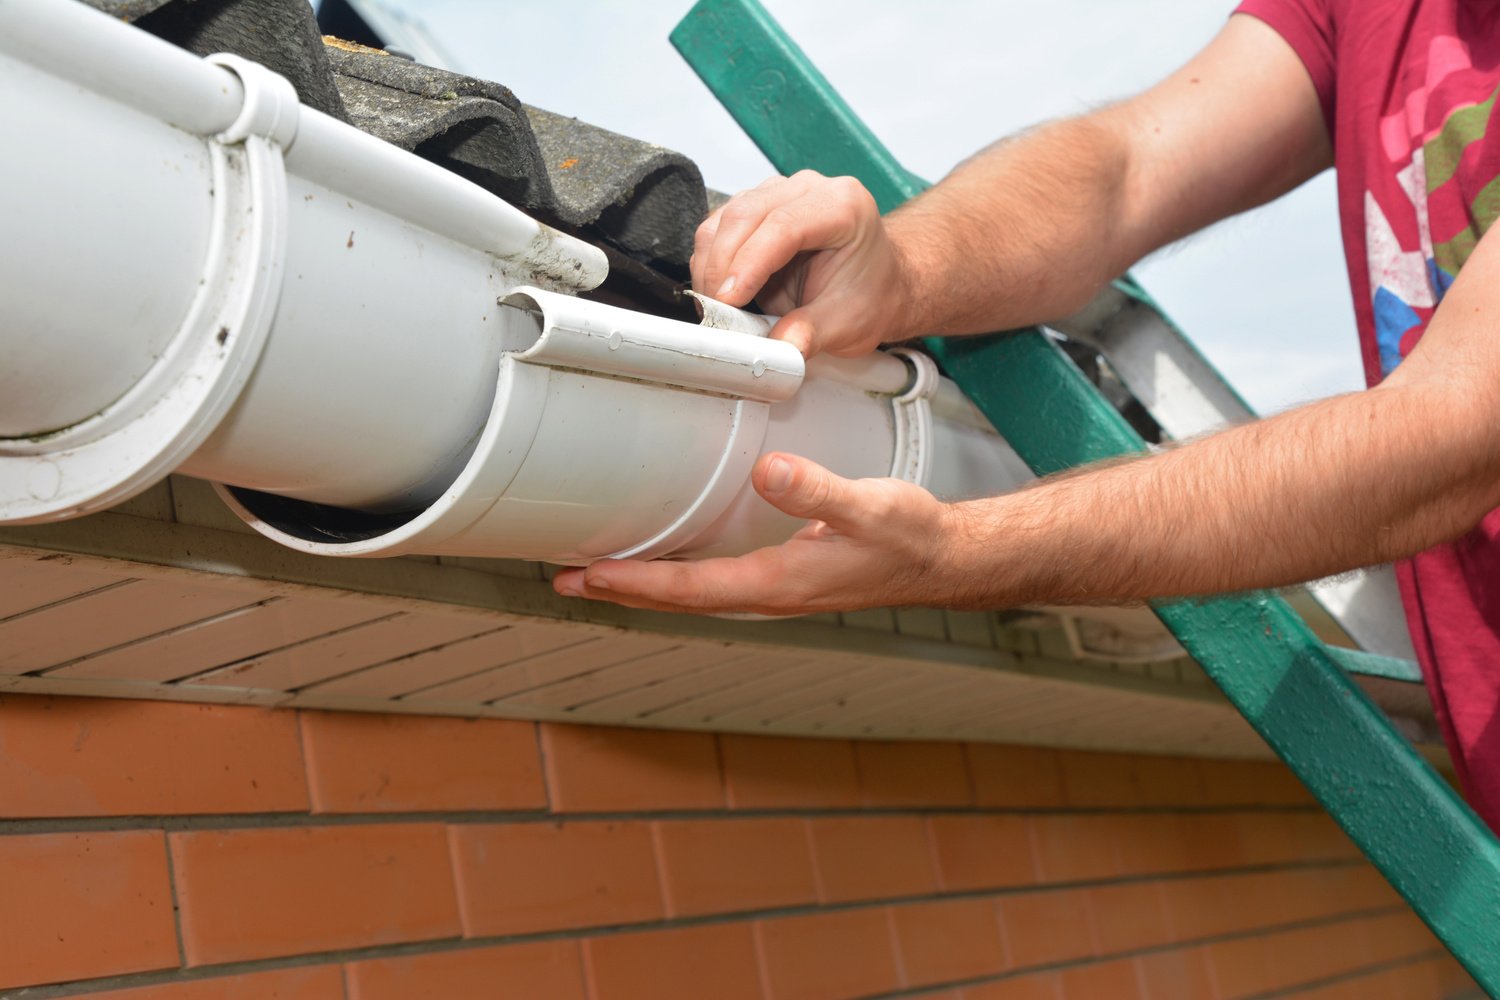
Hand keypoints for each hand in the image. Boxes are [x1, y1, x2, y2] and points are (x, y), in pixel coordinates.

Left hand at [552, 452, 963, 615]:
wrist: (943, 560)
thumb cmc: (910, 537)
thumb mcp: (869, 506)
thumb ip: (818, 490)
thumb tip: (769, 472)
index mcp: (779, 583)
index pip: (691, 590)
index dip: (637, 583)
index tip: (589, 576)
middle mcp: (769, 594)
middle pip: (681, 599)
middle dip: (624, 589)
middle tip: (568, 579)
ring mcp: (774, 589)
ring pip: (696, 593)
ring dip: (647, 584)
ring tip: (601, 572)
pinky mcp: (783, 575)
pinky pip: (715, 581)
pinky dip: (679, 573)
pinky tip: (668, 559)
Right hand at [692, 170, 912, 357]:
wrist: (876, 286)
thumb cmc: (870, 295)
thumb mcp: (848, 324)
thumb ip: (811, 334)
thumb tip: (777, 350)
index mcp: (843, 207)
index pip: (784, 225)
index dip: (749, 263)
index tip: (728, 299)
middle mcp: (810, 190)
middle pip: (746, 214)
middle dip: (722, 266)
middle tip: (715, 311)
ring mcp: (780, 193)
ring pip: (726, 217)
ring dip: (711, 263)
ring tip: (718, 305)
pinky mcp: (757, 206)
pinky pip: (719, 226)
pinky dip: (710, 259)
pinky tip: (720, 289)